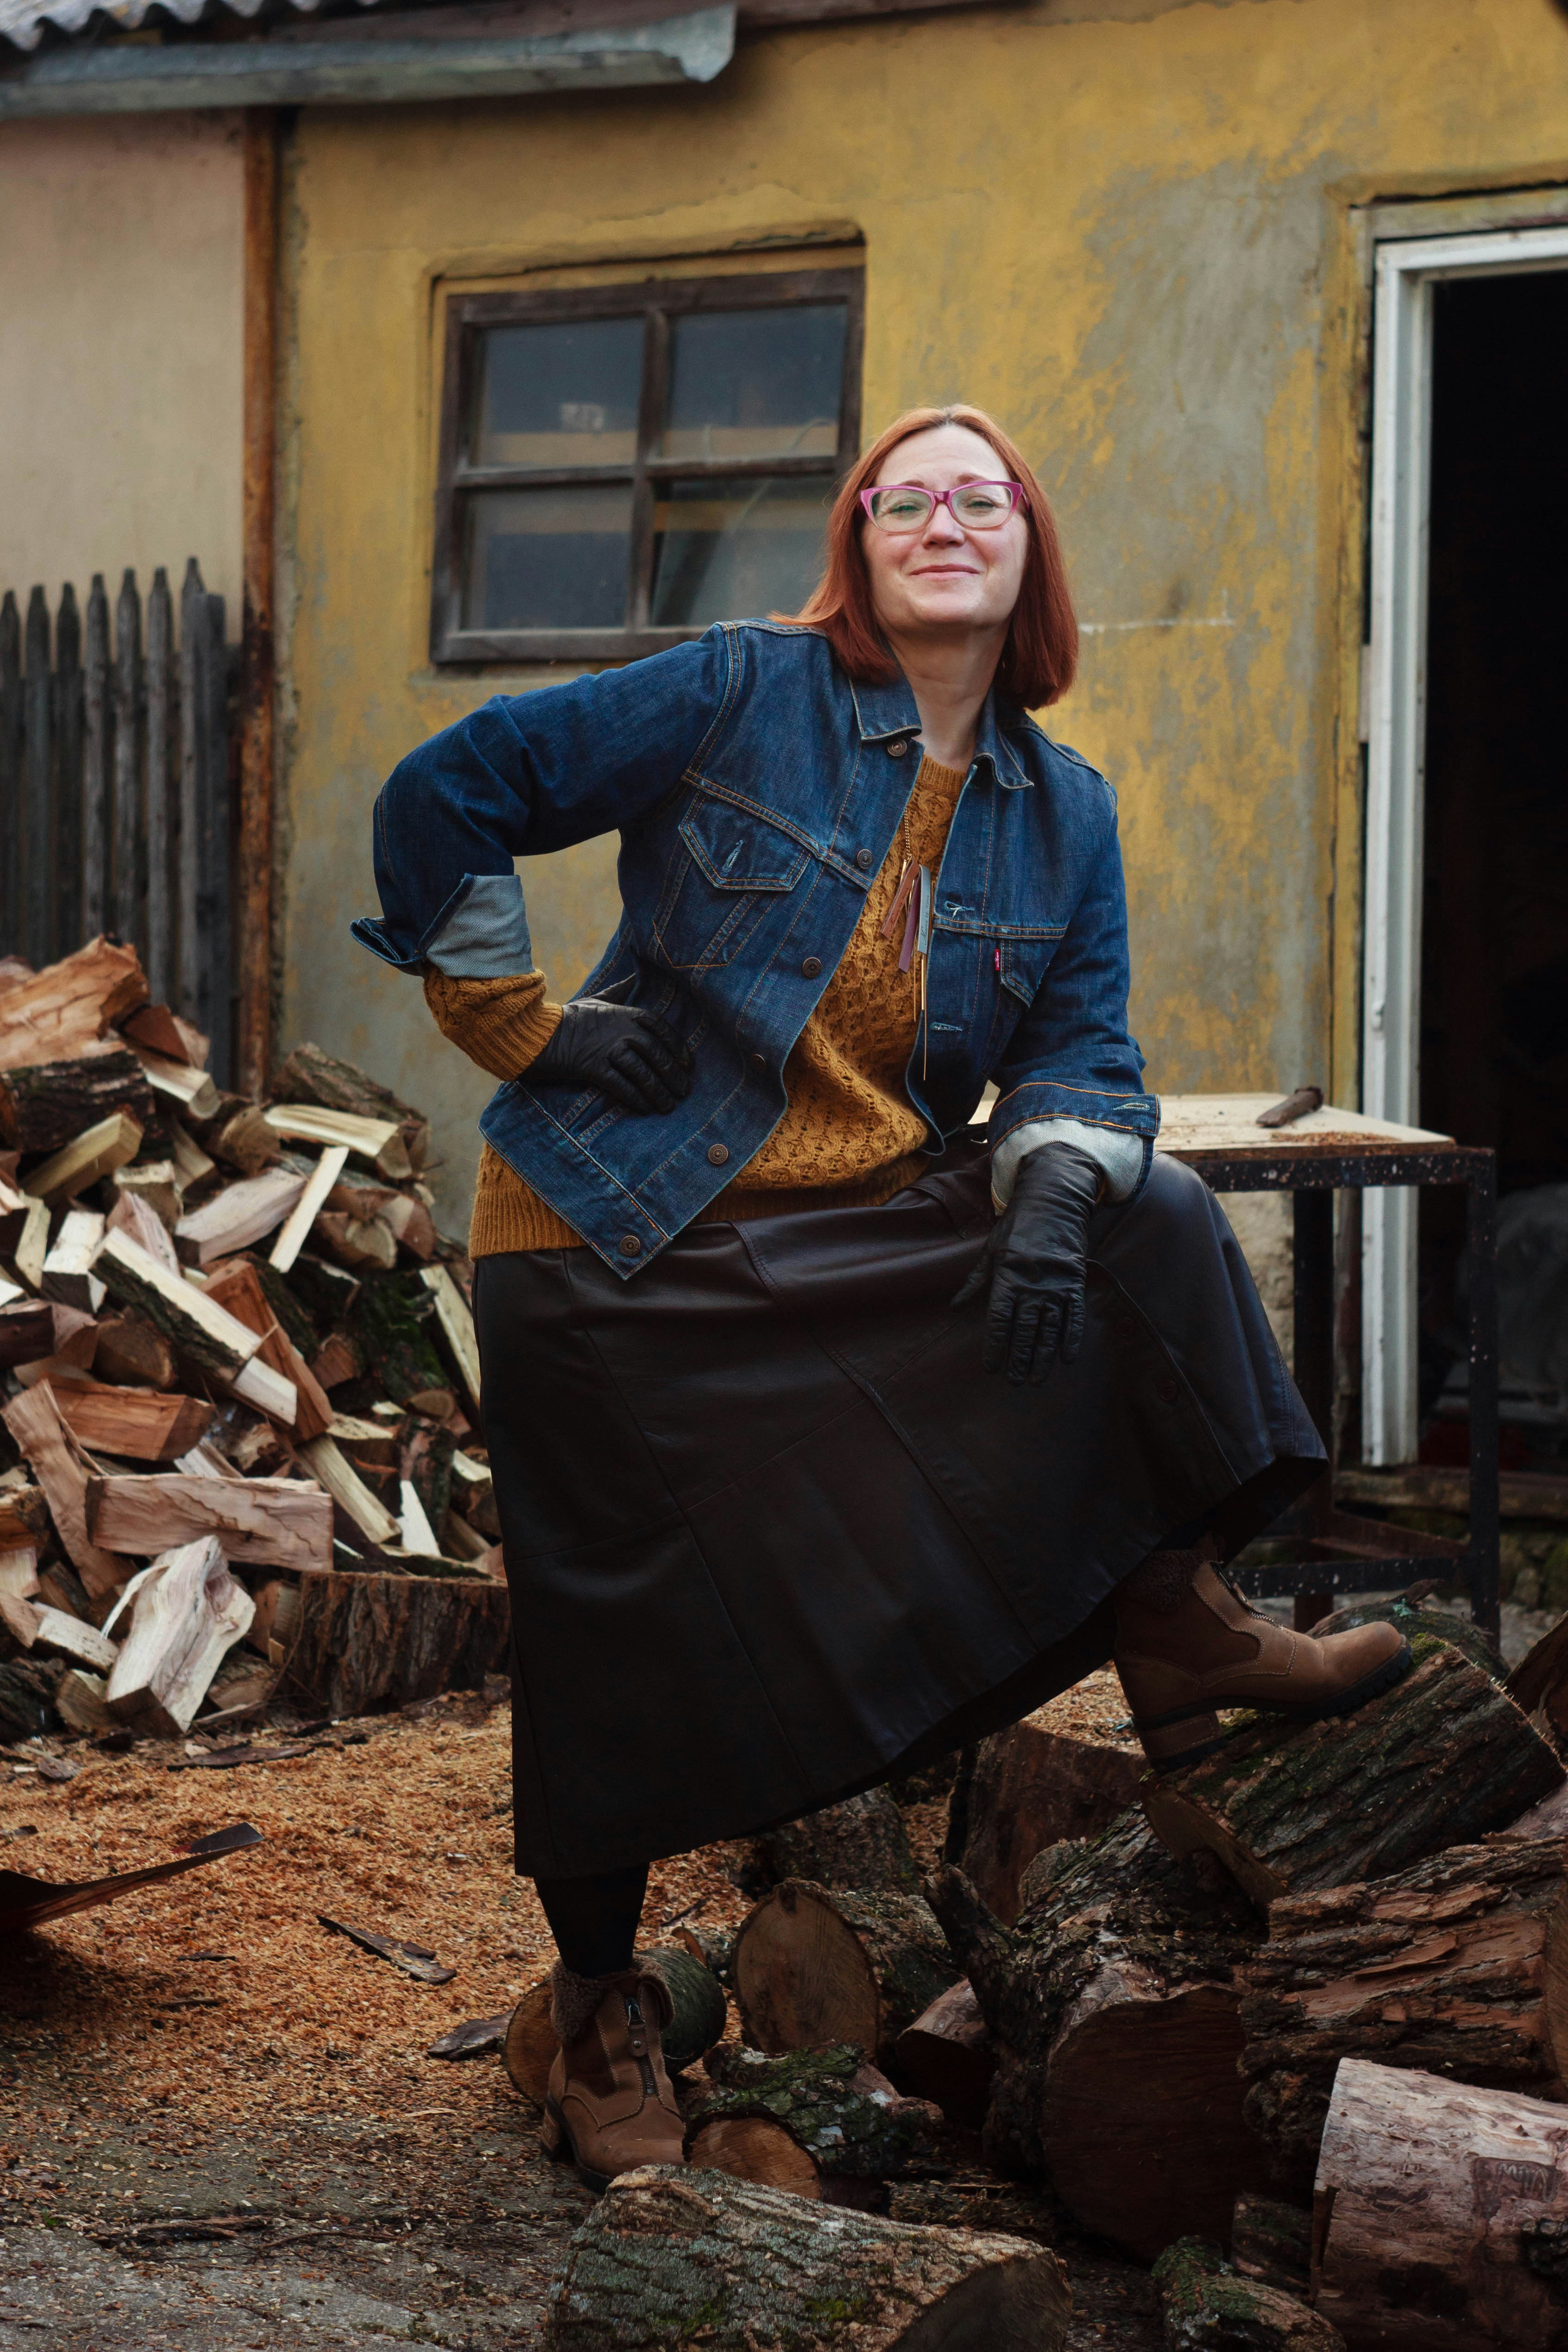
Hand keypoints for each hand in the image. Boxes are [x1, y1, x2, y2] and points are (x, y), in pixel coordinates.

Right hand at [526, 998, 692, 1113]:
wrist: (540, 1032)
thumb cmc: (571, 1017)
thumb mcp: (599, 999)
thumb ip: (621, 990)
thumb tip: (637, 974)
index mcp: (625, 1014)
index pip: (661, 1028)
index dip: (677, 1046)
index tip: (688, 1064)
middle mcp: (620, 1031)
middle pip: (655, 1053)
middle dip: (672, 1074)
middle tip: (683, 1091)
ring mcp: (607, 1050)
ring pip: (641, 1072)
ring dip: (657, 1091)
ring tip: (668, 1106)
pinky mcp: (593, 1068)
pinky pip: (620, 1086)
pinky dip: (634, 1098)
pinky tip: (644, 1108)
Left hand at [950, 1140, 1100, 1383]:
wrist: (1053, 1203)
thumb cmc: (1016, 1227)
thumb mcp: (990, 1250)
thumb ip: (974, 1282)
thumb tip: (953, 1307)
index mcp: (1007, 1277)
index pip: (999, 1320)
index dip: (995, 1345)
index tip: (991, 1367)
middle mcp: (1032, 1285)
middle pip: (1024, 1330)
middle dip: (1019, 1359)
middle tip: (1014, 1382)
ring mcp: (1056, 1285)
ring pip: (1049, 1329)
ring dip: (1042, 1357)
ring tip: (1036, 1380)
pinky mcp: (1074, 1283)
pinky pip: (1074, 1317)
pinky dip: (1071, 1338)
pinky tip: (1067, 1358)